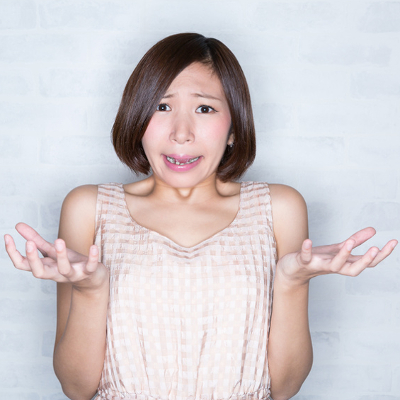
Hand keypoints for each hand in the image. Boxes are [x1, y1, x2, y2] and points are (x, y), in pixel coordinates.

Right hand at [4, 223, 107, 289]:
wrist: (93, 279)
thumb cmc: (70, 263)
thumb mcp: (52, 251)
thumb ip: (36, 240)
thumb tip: (18, 225)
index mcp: (45, 267)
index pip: (23, 265)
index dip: (13, 253)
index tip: (7, 236)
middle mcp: (56, 273)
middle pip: (39, 272)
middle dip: (33, 259)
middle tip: (29, 243)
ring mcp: (73, 274)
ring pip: (64, 269)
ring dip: (61, 255)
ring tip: (59, 240)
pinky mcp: (89, 272)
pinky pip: (91, 267)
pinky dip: (92, 258)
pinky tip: (93, 246)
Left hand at [277, 227, 397, 285]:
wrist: (292, 271)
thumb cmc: (317, 260)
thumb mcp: (337, 249)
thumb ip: (355, 241)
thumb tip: (373, 230)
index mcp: (344, 263)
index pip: (367, 262)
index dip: (381, 254)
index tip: (394, 242)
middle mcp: (334, 267)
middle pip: (354, 269)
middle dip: (365, 260)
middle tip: (376, 249)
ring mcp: (319, 265)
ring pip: (333, 265)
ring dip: (342, 255)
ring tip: (348, 242)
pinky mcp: (303, 262)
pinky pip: (305, 257)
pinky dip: (306, 249)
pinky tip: (308, 241)